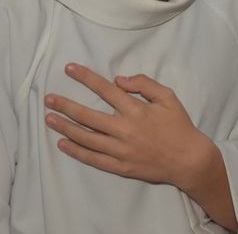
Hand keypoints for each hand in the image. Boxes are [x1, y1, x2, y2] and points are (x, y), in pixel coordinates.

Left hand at [45, 64, 236, 228]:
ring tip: (49, 119)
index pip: (104, 89)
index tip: (69, 69)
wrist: (189, 160)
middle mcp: (125, 130)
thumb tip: (118, 80)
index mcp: (136, 109)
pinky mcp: (121, 167)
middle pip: (88, 115)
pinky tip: (63, 144)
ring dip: (65, 127)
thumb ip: (144, 84)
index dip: (85, 77)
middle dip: (66, 105)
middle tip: (48, 99)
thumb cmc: (179, 126)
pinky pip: (93, 159)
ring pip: (86, 138)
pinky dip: (76, 151)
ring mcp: (121, 150)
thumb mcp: (167, 97)